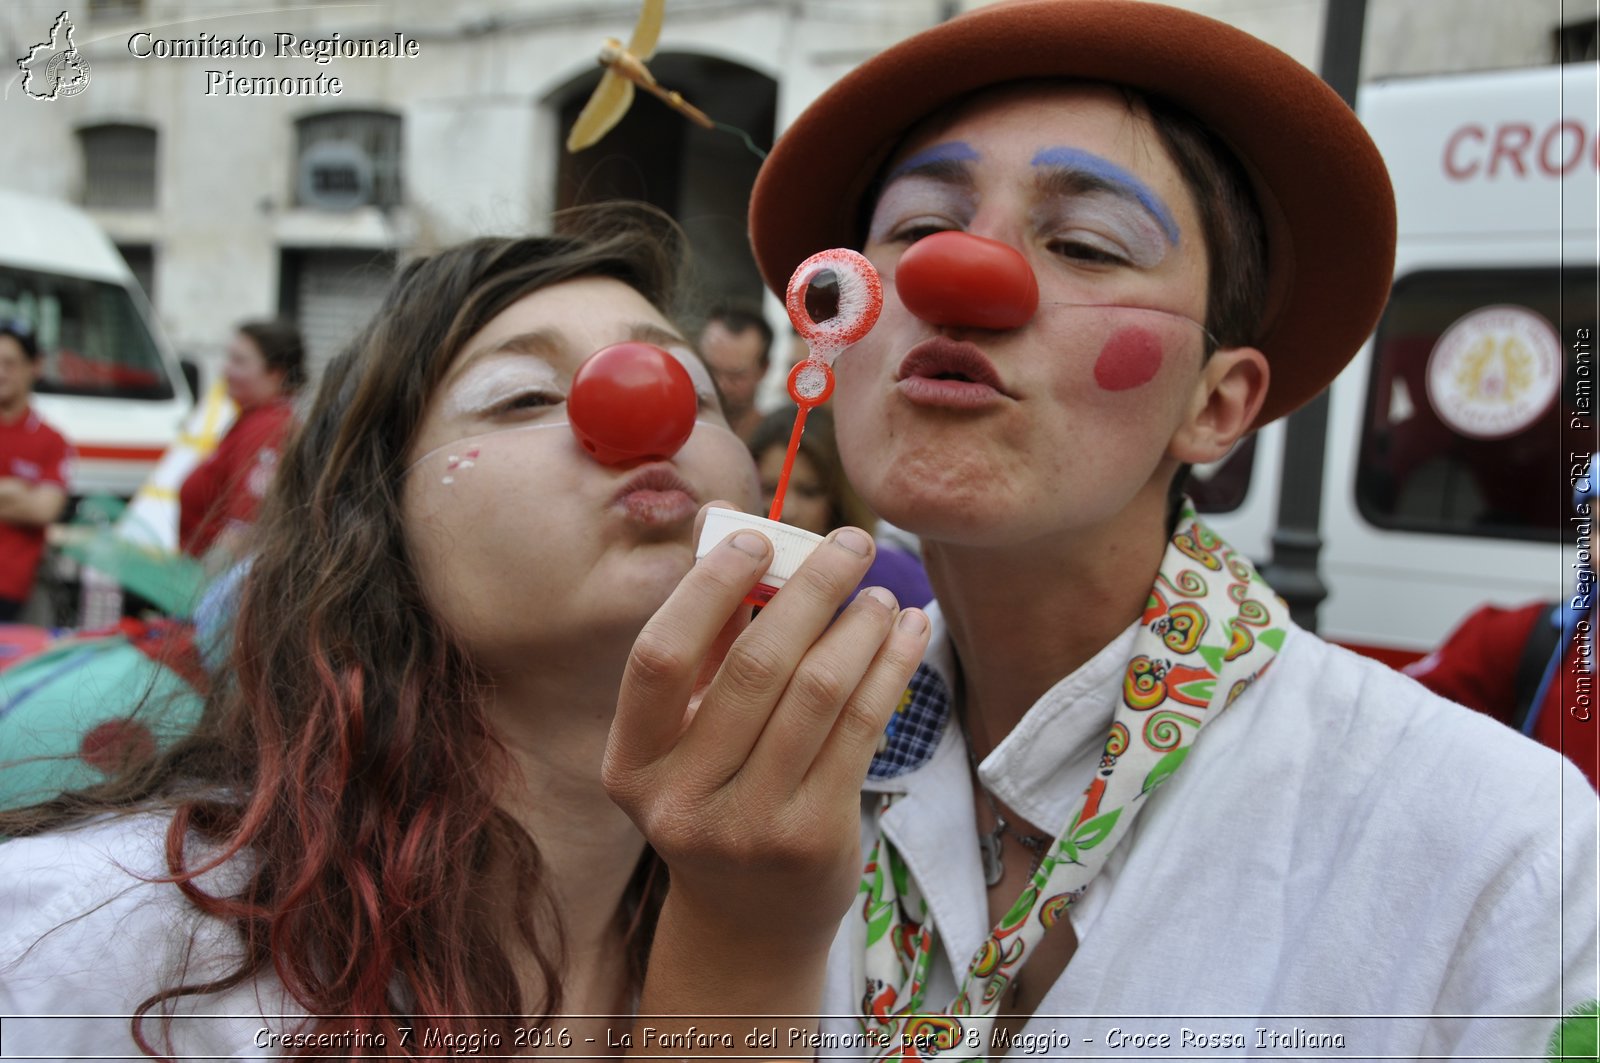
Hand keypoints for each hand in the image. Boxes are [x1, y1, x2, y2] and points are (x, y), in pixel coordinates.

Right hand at [605, 502, 929, 1006]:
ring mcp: (748, 826)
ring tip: (883, 593)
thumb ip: (704, 640)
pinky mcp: (813, 838)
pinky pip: (861, 728)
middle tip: (852, 543)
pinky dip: (890, 668)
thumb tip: (726, 524)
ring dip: (861, 627)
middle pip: (755, 667)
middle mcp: (680, 800)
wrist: (748, 921)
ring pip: (819, 693)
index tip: (757, 539)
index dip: (708, 588)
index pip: (659, 656)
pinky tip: (908, 633)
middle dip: (812, 589)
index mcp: (632, 763)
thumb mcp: (688, 734)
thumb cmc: (717, 795)